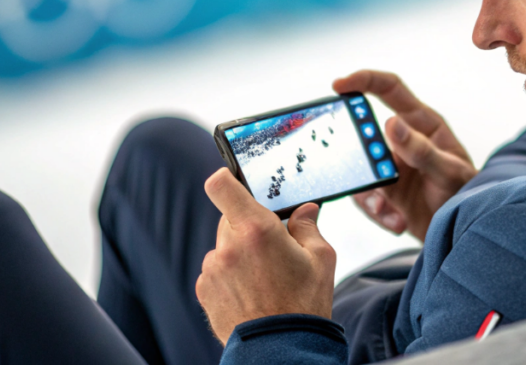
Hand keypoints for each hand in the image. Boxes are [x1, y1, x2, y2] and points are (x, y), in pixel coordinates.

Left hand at [196, 168, 335, 344]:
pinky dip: (229, 275)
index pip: (222, 186)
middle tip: (271, 247)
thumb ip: (308, 226)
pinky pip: (215, 270)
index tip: (232, 180)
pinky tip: (250, 291)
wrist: (280, 350)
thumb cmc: (304, 304)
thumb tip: (305, 210)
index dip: (226, 178)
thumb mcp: (321, 259)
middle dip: (248, 226)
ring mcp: (213, 269)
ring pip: (223, 246)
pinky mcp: (204, 290)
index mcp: (257, 230)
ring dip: (238, 252)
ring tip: (263, 277)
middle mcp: (228, 246)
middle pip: (230, 218)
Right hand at [333, 70, 477, 241]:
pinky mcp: (384, 191)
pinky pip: (365, 196)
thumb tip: (390, 122)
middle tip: (366, 173)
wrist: (464, 230)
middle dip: (357, 153)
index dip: (365, 80)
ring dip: (370, 193)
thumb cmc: (466, 192)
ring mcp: (390, 166)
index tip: (339, 85)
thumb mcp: (448, 172)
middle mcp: (402, 140)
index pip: (390, 90)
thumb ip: (421, 150)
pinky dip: (378, 212)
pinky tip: (398, 221)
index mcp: (422, 123)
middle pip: (364, 133)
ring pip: (358, 169)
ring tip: (388, 209)